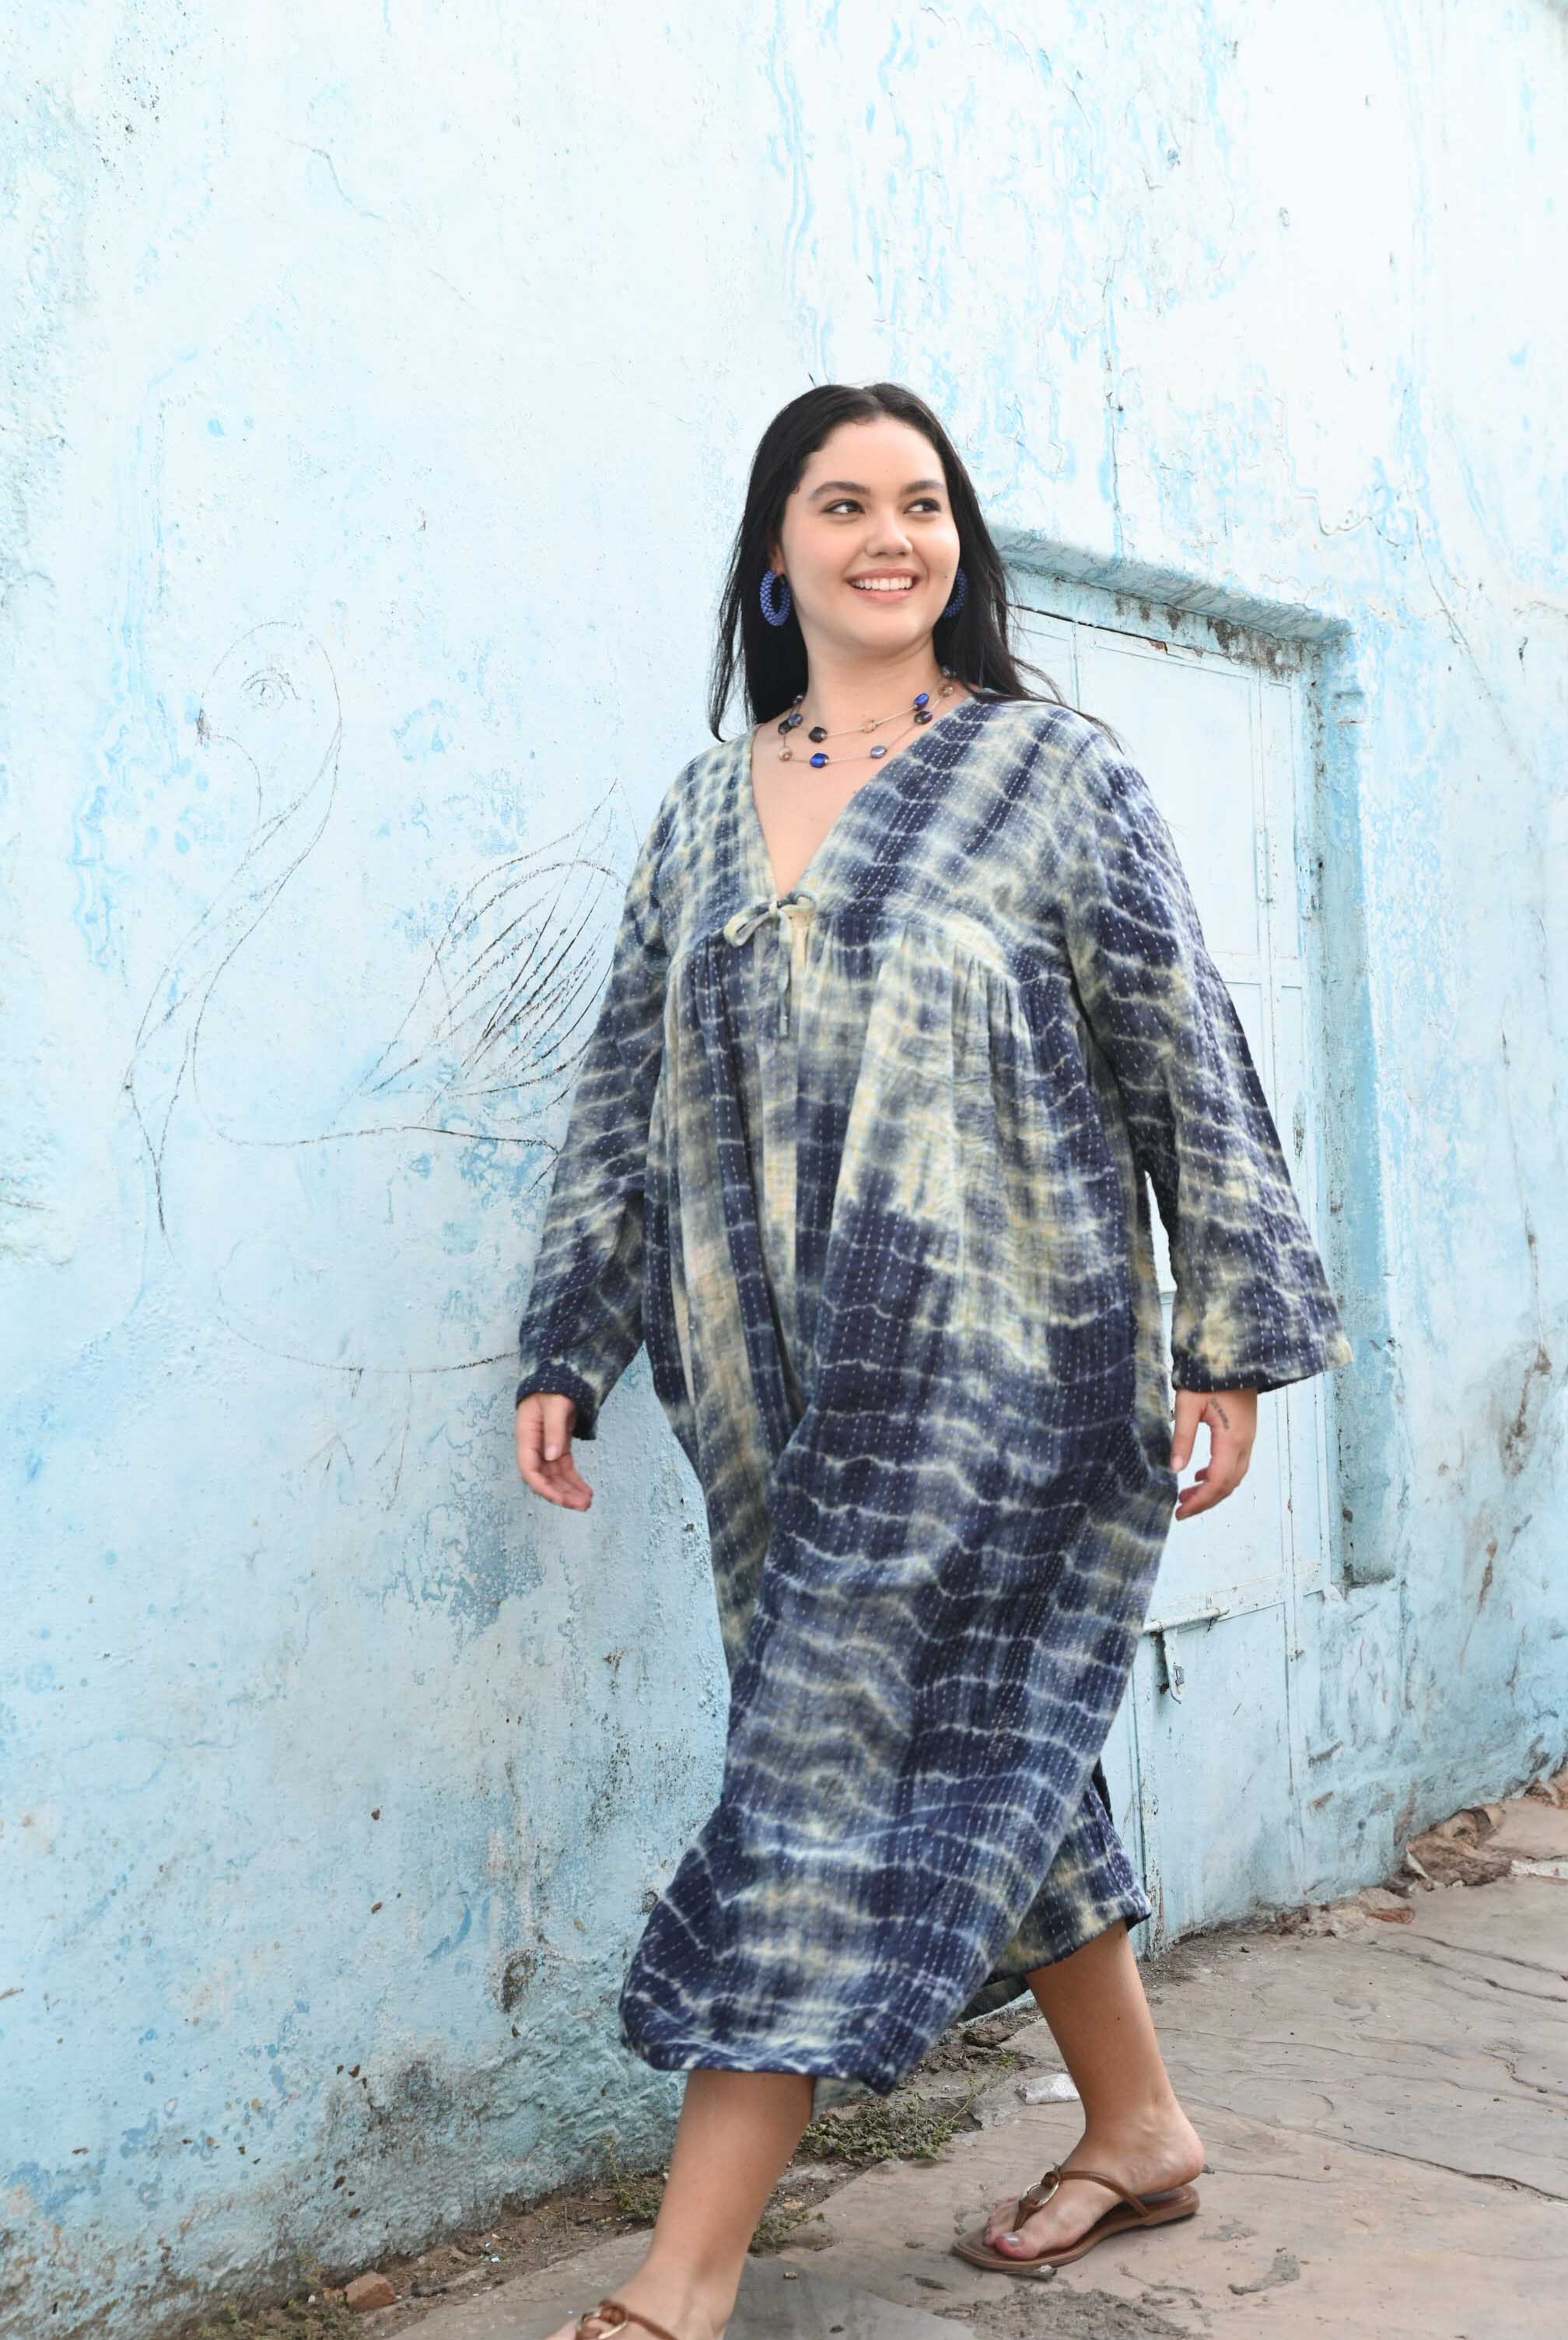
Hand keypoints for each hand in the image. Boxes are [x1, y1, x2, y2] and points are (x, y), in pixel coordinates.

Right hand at [515, 1392, 592, 1509]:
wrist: (558, 1377)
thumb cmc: (553, 1387)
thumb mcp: (556, 1404)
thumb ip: (554, 1429)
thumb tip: (552, 1456)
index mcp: (526, 1435)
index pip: (529, 1469)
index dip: (543, 1487)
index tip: (560, 1499)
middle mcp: (533, 1445)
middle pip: (544, 1477)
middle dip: (561, 1494)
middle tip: (582, 1505)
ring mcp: (545, 1448)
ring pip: (555, 1477)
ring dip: (569, 1491)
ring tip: (587, 1502)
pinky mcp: (558, 1447)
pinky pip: (564, 1469)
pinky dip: (574, 1481)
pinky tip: (586, 1491)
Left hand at [1170, 1386, 1256, 1518]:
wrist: (1235, 1354)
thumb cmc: (1207, 1376)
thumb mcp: (1187, 1404)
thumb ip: (1182, 1437)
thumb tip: (1174, 1469)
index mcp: (1231, 1439)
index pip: (1217, 1482)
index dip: (1199, 1501)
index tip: (1179, 1513)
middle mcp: (1245, 1443)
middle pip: (1228, 1485)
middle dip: (1205, 1501)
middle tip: (1180, 1510)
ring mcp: (1248, 1438)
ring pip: (1233, 1476)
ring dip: (1212, 1489)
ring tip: (1186, 1496)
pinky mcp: (1245, 1432)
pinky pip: (1235, 1463)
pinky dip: (1219, 1475)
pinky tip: (1200, 1474)